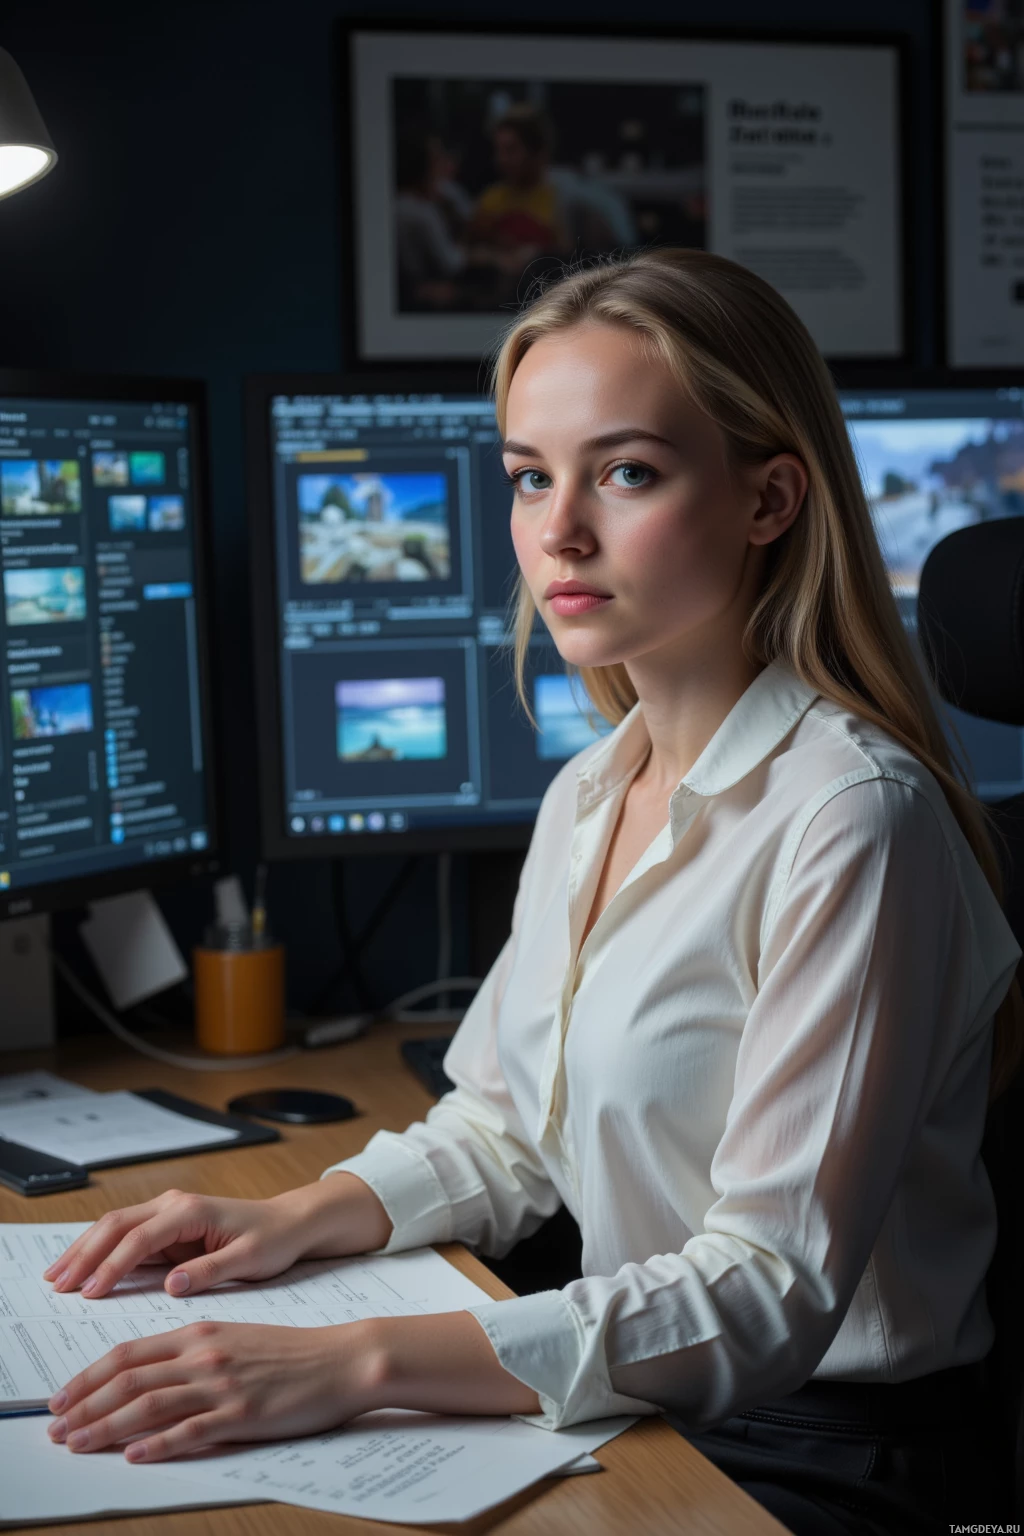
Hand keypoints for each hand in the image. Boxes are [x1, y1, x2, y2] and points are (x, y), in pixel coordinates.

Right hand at [42, 1176, 391, 1298]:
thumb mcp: (249, 1260)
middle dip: (84, 1253)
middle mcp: (175, 1205)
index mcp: (192, 1211)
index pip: (141, 1238)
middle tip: (57, 1284)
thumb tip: (171, 1285)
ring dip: (85, 1250)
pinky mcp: (169, 1228)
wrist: (290, 1222)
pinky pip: (127, 1238)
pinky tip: (83, 1269)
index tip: (91, 1292)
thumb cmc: (274, 1240)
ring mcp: (169, 1214)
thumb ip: (209, 1271)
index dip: (113, 1265)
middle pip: (116, 1224)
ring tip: (57, 1277)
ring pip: (115, 1227)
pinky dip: (101, 1252)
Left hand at [46, 1319, 384, 1461]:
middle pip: (129, 1380)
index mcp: (200, 1332)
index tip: (62, 1396)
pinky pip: (190, 1432)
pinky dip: (156, 1445)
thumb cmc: (291, 1351)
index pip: (129, 1353)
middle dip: (85, 1404)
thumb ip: (192, 1351)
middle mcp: (204, 1354)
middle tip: (55, 1427)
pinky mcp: (242, 1414)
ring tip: (78, 1443)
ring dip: (106, 1426)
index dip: (88, 1376)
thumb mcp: (235, 1337)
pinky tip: (134, 1455)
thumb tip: (149, 1376)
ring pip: (149, 1405)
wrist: (341, 1358)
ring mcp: (222, 1385)